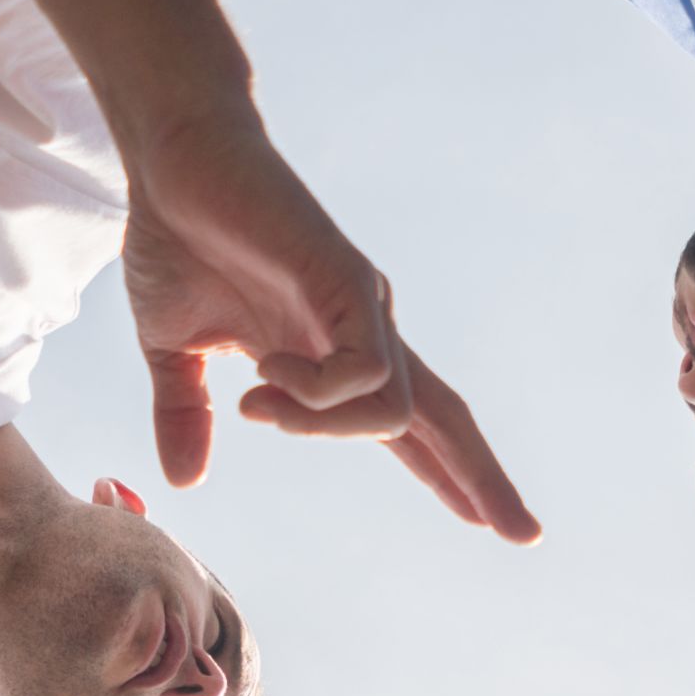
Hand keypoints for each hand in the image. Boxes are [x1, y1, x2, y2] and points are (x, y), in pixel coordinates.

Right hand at [120, 110, 539, 541]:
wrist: (173, 160)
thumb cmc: (179, 238)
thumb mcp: (172, 352)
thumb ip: (186, 414)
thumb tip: (182, 481)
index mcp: (332, 353)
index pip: (409, 427)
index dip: (448, 474)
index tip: (488, 523)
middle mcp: (362, 332)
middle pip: (445, 416)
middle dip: (481, 477)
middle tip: (523, 535)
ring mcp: (359, 306)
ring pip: (392, 409)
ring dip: (321, 429)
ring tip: (256, 403)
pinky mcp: (345, 278)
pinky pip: (362, 368)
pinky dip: (312, 391)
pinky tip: (261, 368)